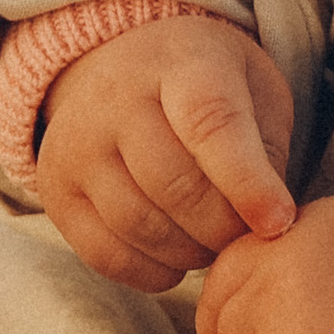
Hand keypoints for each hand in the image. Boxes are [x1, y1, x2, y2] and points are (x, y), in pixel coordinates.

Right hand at [34, 15, 296, 290]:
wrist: (120, 63)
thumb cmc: (208, 85)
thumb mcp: (254, 89)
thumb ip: (267, 149)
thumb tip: (268, 224)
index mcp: (180, 62)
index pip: (211, 124)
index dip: (247, 182)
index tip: (278, 222)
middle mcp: (115, 98)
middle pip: (174, 185)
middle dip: (222, 227)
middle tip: (243, 232)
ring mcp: (76, 144)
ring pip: (139, 224)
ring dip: (190, 253)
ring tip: (211, 241)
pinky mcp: (56, 189)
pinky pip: (105, 254)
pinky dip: (152, 272)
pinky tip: (176, 258)